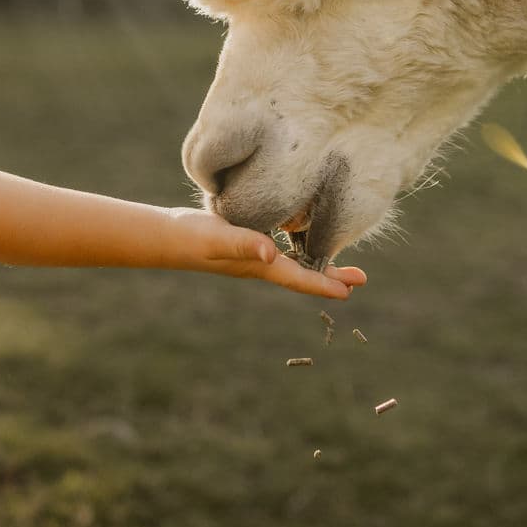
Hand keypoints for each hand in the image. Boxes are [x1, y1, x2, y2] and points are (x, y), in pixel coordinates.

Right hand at [170, 208, 367, 299]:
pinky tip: (299, 238)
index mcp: (260, 265)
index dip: (325, 284)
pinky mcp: (245, 243)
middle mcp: (260, 264)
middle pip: (302, 273)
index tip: (350, 290)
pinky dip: (297, 248)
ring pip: (293, 263)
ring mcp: (252, 256)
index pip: (299, 277)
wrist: (166, 236)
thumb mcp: (220, 237)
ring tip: (338, 263)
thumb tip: (271, 255)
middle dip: (331, 276)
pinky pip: (279, 251)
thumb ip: (245, 244)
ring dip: (317, 263)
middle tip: (360, 278)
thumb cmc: (192, 237)